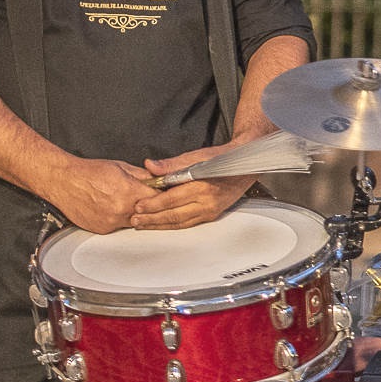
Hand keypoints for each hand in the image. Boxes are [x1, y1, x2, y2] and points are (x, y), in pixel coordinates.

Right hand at [50, 156, 157, 234]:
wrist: (63, 181)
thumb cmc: (88, 172)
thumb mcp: (121, 167)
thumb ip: (143, 176)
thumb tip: (158, 180)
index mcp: (128, 191)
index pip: (157, 199)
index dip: (162, 196)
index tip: (163, 195)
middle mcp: (121, 209)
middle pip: (147, 214)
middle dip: (149, 207)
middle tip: (143, 198)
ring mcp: (111, 222)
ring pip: (134, 222)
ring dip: (134, 214)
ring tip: (122, 201)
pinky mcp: (103, 229)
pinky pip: (118, 226)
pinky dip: (118, 219)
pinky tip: (110, 208)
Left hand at [130, 147, 251, 229]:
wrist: (245, 165)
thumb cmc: (221, 158)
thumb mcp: (196, 156)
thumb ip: (172, 164)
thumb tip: (150, 166)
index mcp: (203, 185)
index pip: (172, 198)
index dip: (153, 204)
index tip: (138, 206)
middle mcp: (207, 201)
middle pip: (174, 214)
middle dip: (152, 219)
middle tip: (135, 220)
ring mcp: (211, 210)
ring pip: (181, 222)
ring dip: (160, 225)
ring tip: (143, 224)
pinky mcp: (212, 215)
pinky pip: (189, 223)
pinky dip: (173, 225)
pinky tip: (162, 224)